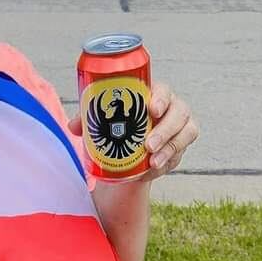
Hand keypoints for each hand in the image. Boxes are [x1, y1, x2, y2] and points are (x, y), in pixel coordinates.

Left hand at [67, 84, 198, 178]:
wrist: (127, 150)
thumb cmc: (117, 126)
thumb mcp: (102, 123)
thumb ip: (88, 121)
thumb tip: (74, 126)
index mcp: (153, 94)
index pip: (164, 90)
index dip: (161, 98)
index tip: (151, 110)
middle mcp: (172, 108)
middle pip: (179, 113)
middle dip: (166, 130)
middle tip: (148, 145)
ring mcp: (180, 127)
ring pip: (186, 133)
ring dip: (170, 149)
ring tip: (153, 162)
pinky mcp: (181, 147)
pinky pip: (180, 155)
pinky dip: (166, 163)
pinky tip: (152, 170)